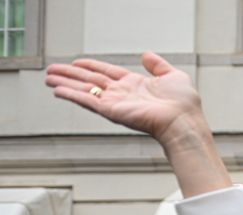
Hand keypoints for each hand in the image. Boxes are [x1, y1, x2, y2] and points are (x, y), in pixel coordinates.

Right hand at [45, 52, 203, 142]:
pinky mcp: (112, 112)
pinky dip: (72, 95)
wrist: (184, 120)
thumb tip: (147, 55)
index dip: (91, 66)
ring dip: (65, 84)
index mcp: (135, 85)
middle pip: (90, 81)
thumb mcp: (172, 76)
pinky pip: (88, 101)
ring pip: (85, 90)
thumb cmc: (184, 104)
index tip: (76, 62)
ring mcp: (116, 103)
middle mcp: (123, 94)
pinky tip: (58, 90)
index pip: (107, 73)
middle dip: (71, 75)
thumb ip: (158, 65)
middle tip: (52, 71)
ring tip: (48, 79)